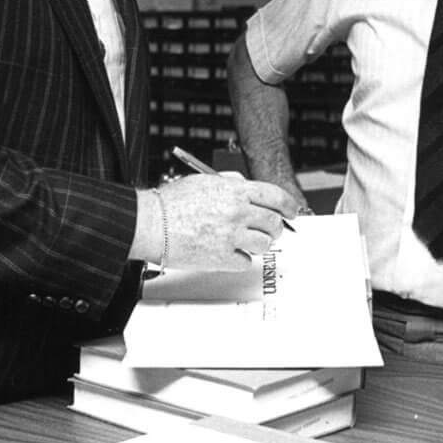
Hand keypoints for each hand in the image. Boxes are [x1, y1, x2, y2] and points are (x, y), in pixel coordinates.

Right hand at [154, 174, 297, 269]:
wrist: (151, 224)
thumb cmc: (170, 203)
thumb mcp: (203, 181)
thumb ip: (228, 182)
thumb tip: (244, 186)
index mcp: (235, 191)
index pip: (276, 197)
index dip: (288, 206)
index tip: (291, 212)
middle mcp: (237, 212)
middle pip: (274, 223)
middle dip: (275, 228)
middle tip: (269, 230)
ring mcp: (231, 236)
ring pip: (264, 244)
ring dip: (259, 244)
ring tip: (245, 242)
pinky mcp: (223, 258)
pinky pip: (246, 262)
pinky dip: (240, 259)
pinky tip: (228, 253)